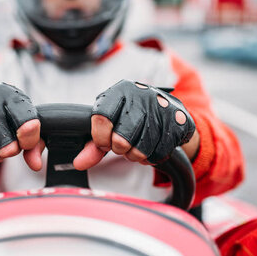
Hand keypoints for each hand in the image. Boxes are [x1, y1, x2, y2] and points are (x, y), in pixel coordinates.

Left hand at [74, 80, 195, 169]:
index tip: (104, 143)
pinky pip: (160, 152)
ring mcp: (161, 106)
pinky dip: (152, 157)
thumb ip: (93, 145)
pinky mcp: (178, 120)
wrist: (167, 110)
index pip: (101, 118)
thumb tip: (78, 164)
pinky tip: (150, 149)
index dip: (100, 138)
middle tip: (122, 147)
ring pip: (142, 148)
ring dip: (136, 155)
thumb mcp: (110, 126)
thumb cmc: (131, 118)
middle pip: (121, 138)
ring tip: (135, 149)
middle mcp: (140, 94)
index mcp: (118, 92)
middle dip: (119, 149)